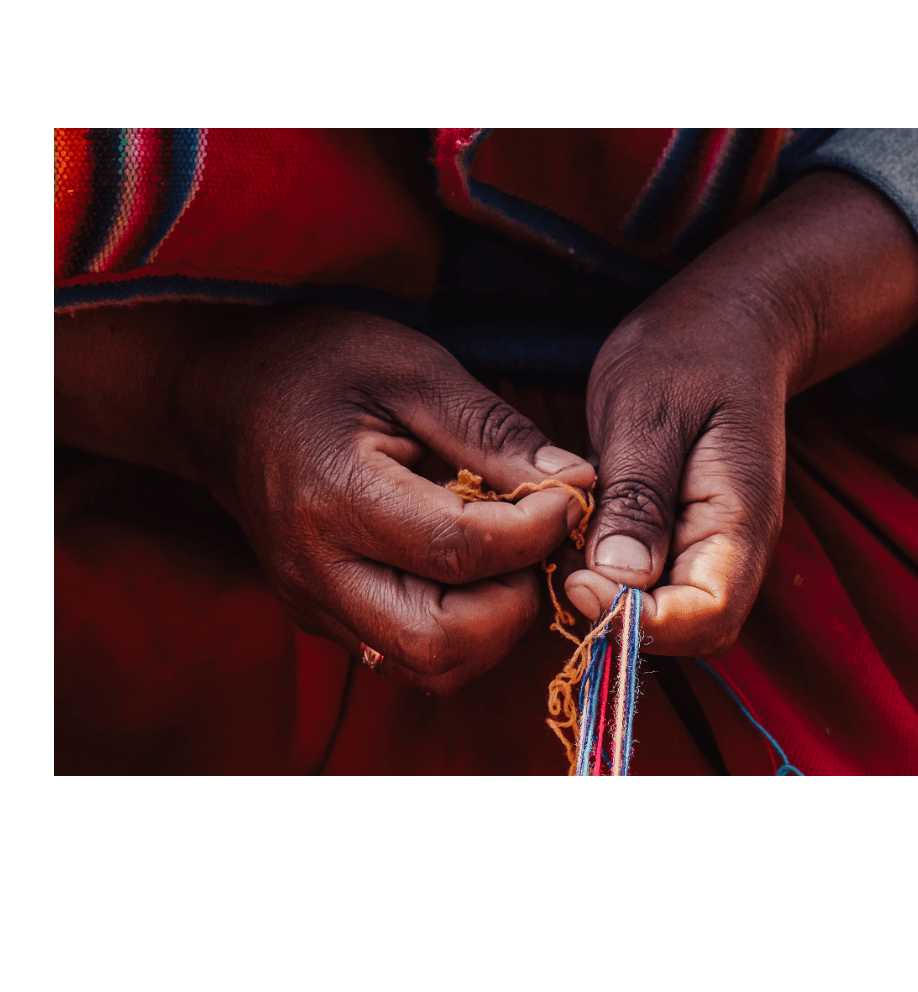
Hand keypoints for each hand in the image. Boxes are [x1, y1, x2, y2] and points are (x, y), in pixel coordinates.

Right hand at [56, 302, 593, 693]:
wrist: (225, 397)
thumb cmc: (319, 366)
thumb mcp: (412, 370)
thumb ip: (493, 433)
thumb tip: (576, 484)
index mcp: (331, 496)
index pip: (456, 551)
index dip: (534, 533)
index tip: (568, 496)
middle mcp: (314, 571)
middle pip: (440, 643)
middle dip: (514, 602)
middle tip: (535, 539)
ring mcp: (313, 604)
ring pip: (430, 667)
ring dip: (493, 624)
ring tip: (505, 552)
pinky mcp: (322, 618)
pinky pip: (409, 656)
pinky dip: (461, 626)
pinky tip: (468, 566)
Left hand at [564, 170, 917, 654]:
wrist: (726, 325)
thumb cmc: (689, 353)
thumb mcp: (649, 411)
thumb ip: (637, 496)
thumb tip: (618, 581)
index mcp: (739, 518)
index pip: (706, 615)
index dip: (641, 621)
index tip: (576, 584)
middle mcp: (732, 547)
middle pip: (689, 631)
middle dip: (622, 621)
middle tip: (558, 572)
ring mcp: (710, 545)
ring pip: (666, 614)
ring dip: (611, 600)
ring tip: (561, 550)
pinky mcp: (682, 537)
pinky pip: (649, 582)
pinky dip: (608, 576)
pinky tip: (572, 539)